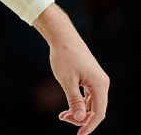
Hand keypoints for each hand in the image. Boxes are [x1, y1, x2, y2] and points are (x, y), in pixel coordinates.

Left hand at [35, 5, 108, 134]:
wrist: (62, 37)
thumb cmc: (64, 57)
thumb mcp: (67, 81)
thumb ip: (74, 101)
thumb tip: (80, 118)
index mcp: (100, 85)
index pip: (99, 112)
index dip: (89, 125)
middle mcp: (102, 83)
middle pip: (96, 109)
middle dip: (81, 118)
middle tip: (63, 119)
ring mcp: (97, 80)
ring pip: (91, 103)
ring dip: (79, 111)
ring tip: (62, 116)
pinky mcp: (90, 77)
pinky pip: (88, 96)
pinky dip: (79, 103)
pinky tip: (68, 108)